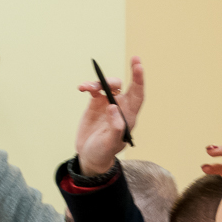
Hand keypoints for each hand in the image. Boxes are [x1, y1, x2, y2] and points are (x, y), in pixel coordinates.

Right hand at [73, 56, 143, 175]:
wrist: (89, 156)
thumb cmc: (103, 152)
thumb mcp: (110, 144)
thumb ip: (114, 127)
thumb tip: (113, 106)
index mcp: (128, 116)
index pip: (137, 95)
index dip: (139, 80)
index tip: (139, 65)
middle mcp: (120, 108)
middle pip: (125, 87)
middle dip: (125, 75)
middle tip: (122, 69)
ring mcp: (107, 104)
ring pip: (108, 86)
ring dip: (98, 83)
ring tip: (88, 88)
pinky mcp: (96, 104)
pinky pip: (94, 89)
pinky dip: (89, 86)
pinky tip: (82, 88)